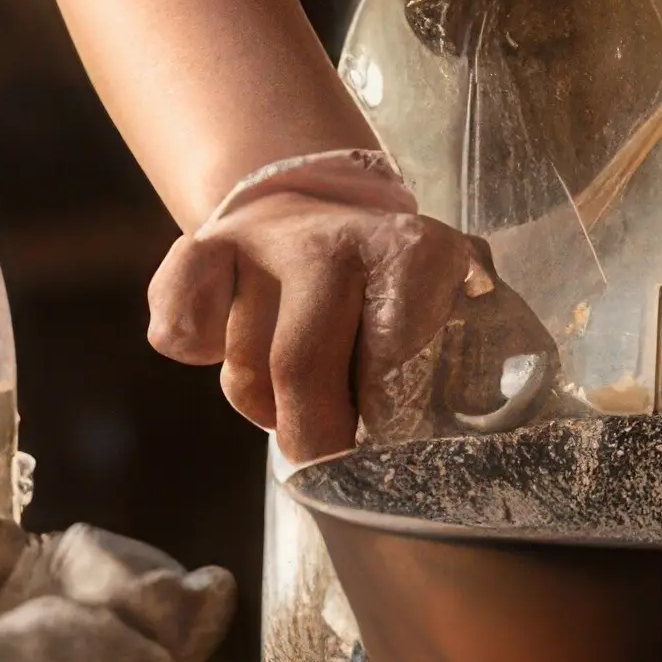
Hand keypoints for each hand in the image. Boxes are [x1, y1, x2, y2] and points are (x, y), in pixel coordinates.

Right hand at [144, 153, 528, 461]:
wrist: (324, 199)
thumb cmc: (402, 291)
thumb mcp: (463, 308)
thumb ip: (484, 366)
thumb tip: (485, 455)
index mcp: (415, 254)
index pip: (387, 376)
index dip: (383, 439)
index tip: (386, 463)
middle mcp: (337, 236)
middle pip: (299, 373)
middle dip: (314, 439)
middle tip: (331, 454)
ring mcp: (265, 239)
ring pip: (243, 369)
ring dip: (266, 403)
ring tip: (306, 382)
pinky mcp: (204, 245)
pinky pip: (176, 327)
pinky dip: (195, 349)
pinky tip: (227, 341)